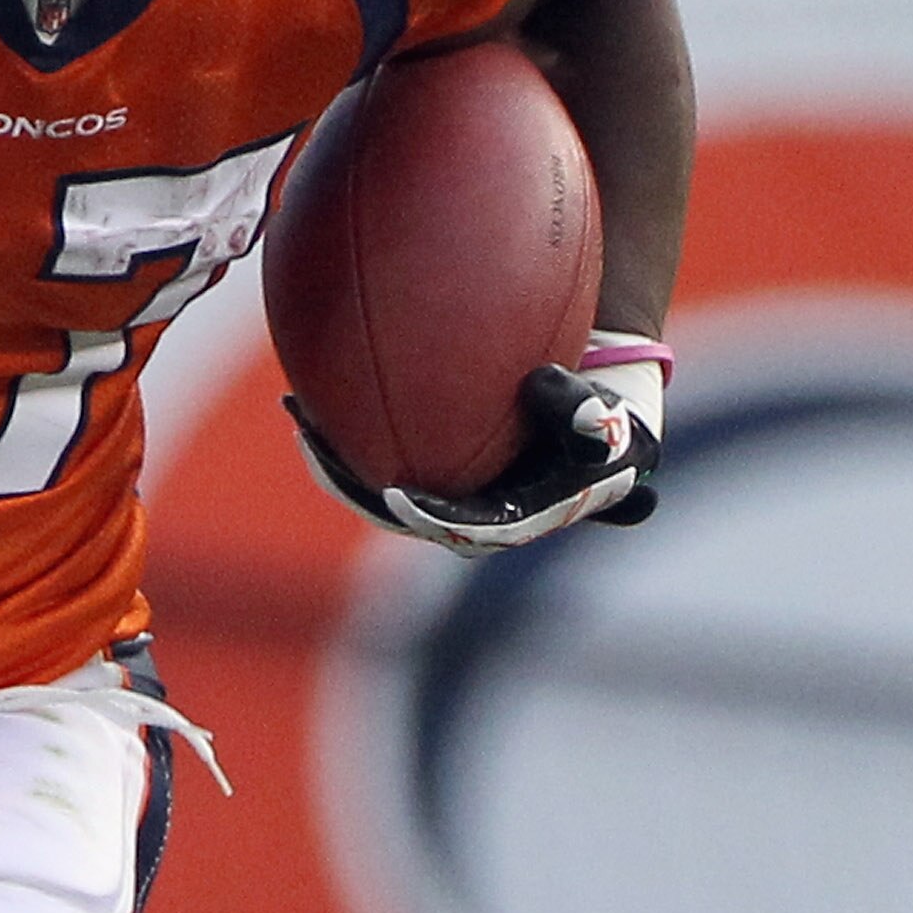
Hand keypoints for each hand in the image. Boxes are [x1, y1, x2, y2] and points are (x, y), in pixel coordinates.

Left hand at [292, 330, 667, 556]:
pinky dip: (344, 426)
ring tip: (304, 418)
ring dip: (337, 457)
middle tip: (322, 452)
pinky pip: (373, 450)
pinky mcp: (421, 466)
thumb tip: (542, 384)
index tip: (401, 499)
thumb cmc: (601, 419)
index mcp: (510, 519)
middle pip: (400, 512)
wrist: (590, 409)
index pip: (466, 528)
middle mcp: (465, 514)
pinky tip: (310, 387)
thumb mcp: (608, 422)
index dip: (431, 518)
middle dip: (357, 488)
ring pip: (375, 484)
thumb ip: (586, 416)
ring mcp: (439, 491)